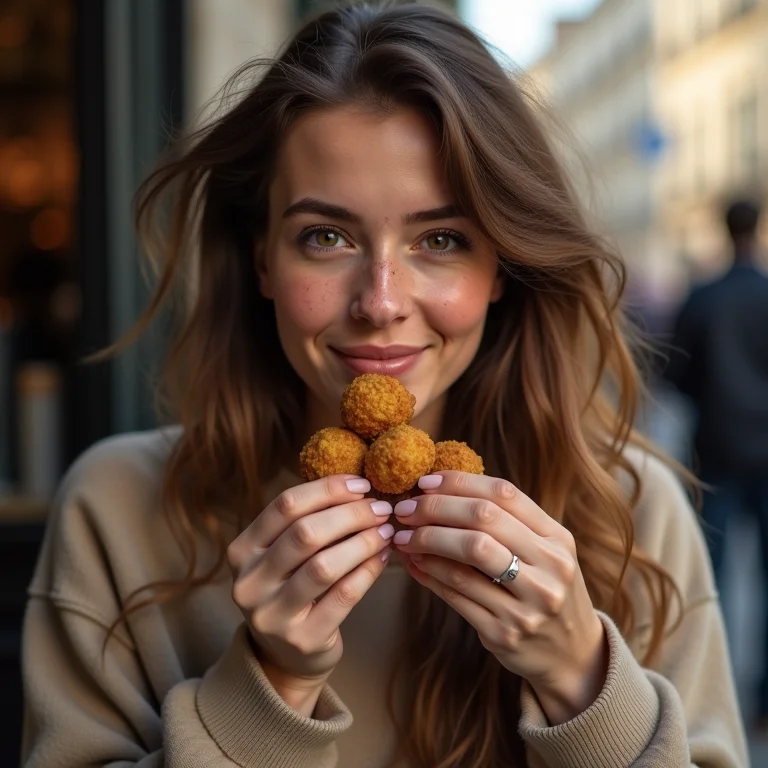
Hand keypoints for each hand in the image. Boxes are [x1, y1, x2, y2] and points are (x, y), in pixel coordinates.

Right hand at [227, 475, 393, 690]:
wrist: (285, 657)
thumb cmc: (291, 589)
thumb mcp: (283, 555)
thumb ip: (306, 521)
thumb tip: (356, 486)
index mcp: (241, 550)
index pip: (285, 506)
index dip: (327, 490)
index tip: (361, 484)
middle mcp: (249, 582)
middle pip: (305, 533)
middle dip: (351, 514)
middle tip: (381, 508)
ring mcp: (272, 615)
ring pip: (324, 566)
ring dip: (363, 542)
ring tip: (385, 531)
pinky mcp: (302, 639)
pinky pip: (344, 596)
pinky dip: (368, 571)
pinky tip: (383, 557)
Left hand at [392, 471, 607, 724]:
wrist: (572, 654)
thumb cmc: (543, 588)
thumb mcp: (543, 551)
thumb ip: (505, 520)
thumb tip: (438, 490)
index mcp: (557, 539)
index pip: (504, 494)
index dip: (459, 483)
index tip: (426, 482)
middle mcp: (549, 568)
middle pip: (483, 520)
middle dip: (436, 509)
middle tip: (406, 510)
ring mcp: (528, 604)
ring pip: (467, 557)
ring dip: (426, 541)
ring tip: (403, 537)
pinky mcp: (504, 633)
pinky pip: (456, 593)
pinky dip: (429, 573)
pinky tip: (414, 564)